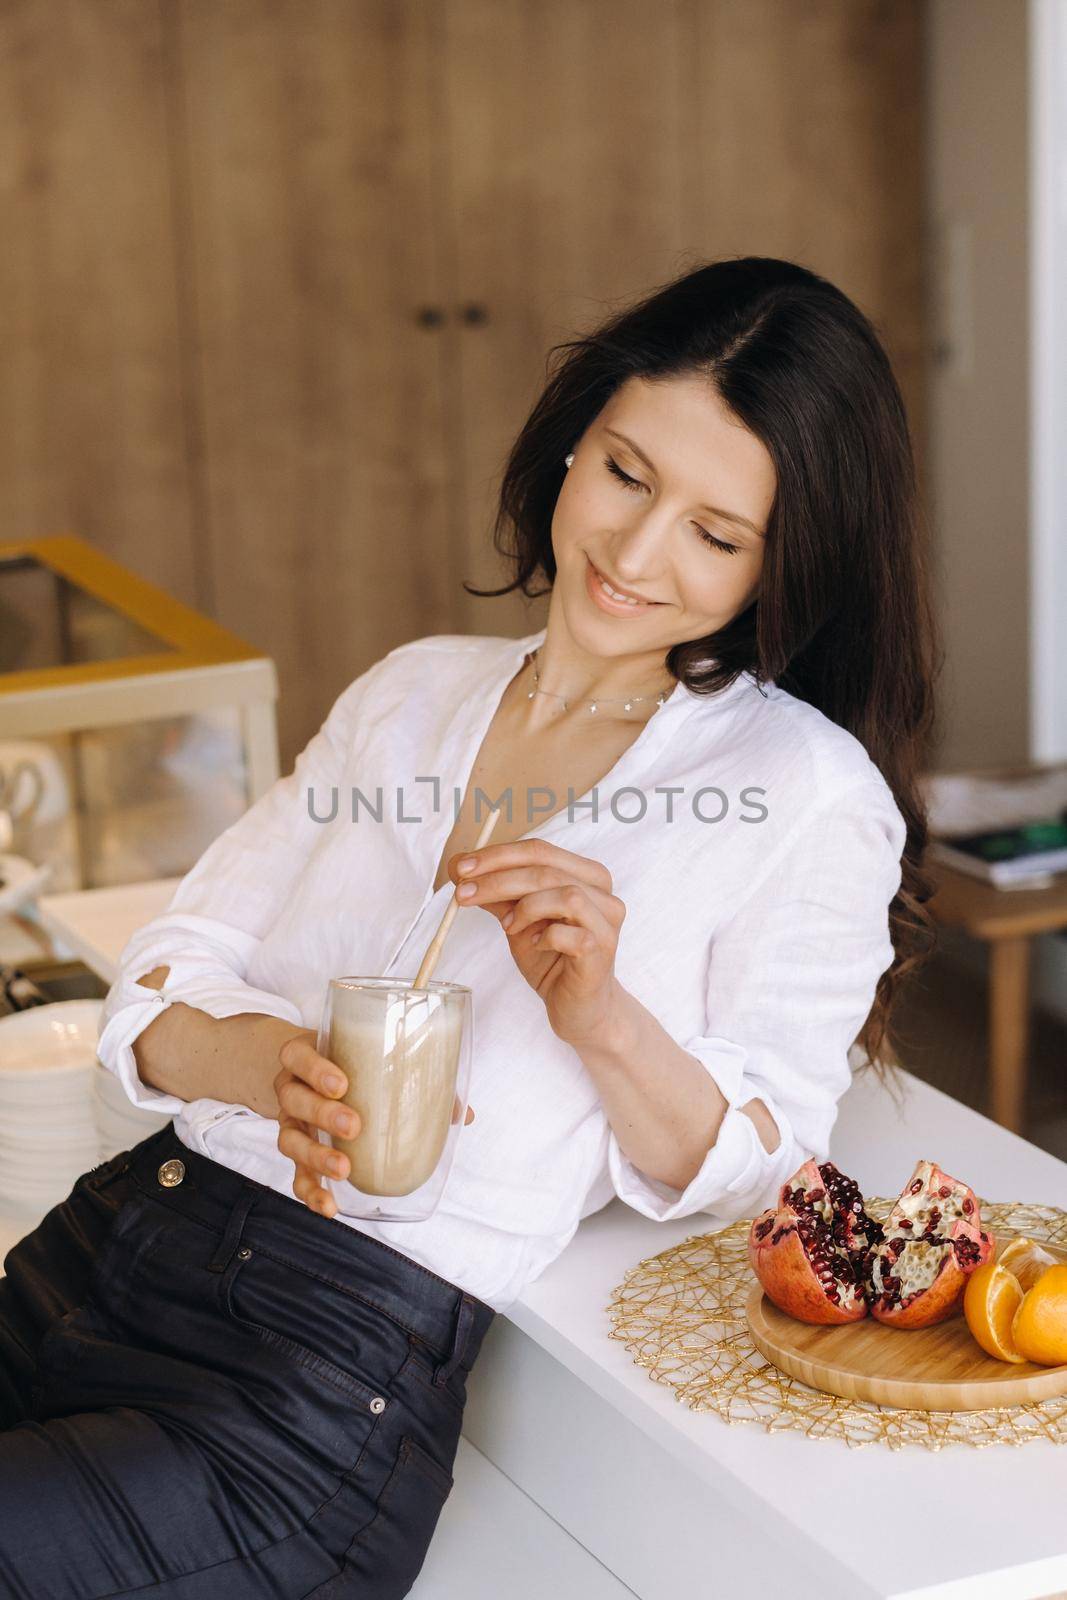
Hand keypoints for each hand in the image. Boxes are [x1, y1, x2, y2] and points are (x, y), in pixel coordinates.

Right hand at [273, 1031, 474, 1218]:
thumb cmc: (348, 1065)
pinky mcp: (296, 1152)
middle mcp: (292, 1089)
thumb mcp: (367, 1060)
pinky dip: (310, 1192)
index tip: (342, 1084)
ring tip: (344, 1169)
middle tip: (355, 1126)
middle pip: (294, 1099)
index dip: (314, 1069)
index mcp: (306, 1058)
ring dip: (316, 1156)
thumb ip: (411, 1079)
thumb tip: (463, 1113)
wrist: (307, 1075)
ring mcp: (290, 1122)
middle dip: (323, 1114)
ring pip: (289, 1139)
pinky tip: (330, 1206)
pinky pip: (296, 1175)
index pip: (297, 1056)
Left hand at [447, 838, 626, 1047]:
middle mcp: (602, 893)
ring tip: (507, 928)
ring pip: (566, 895)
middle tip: (464, 893)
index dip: (498, 856)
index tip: (462, 868)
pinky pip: (573, 935)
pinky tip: (535, 945)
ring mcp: (606, 923)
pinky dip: (546, 937)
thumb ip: (497, 894)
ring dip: (526, 907)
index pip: (540, 851)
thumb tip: (459, 868)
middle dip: (499, 879)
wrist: (579, 1008)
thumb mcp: (517, 921)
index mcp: (585, 875)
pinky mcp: (602, 951)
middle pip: (548, 870)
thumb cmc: (552, 960)